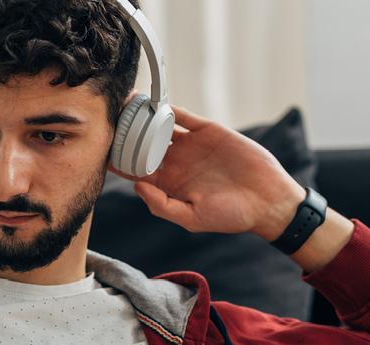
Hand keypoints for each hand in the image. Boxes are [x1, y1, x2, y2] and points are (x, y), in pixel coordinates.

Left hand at [108, 103, 305, 241]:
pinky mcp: (208, 131)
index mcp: (168, 184)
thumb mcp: (192, 217)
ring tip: (125, 105)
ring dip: (143, 117)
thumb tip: (136, 185)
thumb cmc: (230, 216)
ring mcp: (191, 145)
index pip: (136, 169)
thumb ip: (162, 204)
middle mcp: (175, 162)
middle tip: (107, 121)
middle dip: (125, 134)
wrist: (268, 200)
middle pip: (142, 144)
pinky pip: (183, 117)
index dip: (119, 160)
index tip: (101, 150)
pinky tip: (153, 103)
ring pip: (159, 127)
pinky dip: (168, 108)